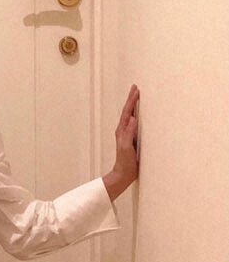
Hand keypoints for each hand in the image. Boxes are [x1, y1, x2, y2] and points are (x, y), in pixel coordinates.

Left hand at [105, 84, 139, 199]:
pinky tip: (140, 115)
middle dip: (132, 99)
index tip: (136, 90)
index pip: (127, 112)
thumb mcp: (127, 147)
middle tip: (135, 88)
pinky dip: (137, 116)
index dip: (131, 101)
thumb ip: (129, 133)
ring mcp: (127, 135)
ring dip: (134, 106)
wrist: (123, 174)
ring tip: (137, 97)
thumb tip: (133, 118)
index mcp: (122, 130)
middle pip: (128, 111)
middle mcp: (123, 130)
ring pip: (130, 116)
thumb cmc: (125, 162)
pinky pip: (134, 124)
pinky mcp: (131, 139)